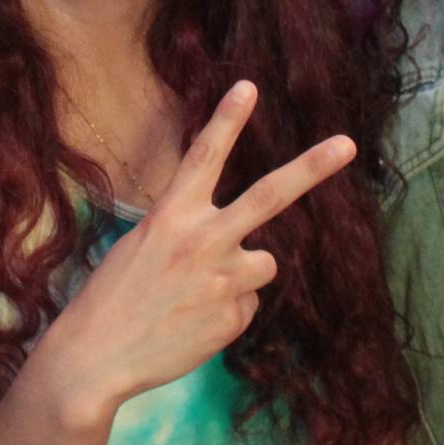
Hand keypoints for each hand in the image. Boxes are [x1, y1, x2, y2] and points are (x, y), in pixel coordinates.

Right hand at [47, 81, 355, 416]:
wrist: (96, 357)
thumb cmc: (112, 298)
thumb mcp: (142, 245)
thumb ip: (190, 233)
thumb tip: (240, 245)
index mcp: (170, 216)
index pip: (204, 157)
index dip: (227, 120)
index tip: (249, 87)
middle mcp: (202, 240)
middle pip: (268, 196)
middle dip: (311, 168)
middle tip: (347, 145)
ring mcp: (222, 280)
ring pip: (265, 263)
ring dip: (244, 275)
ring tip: (199, 295)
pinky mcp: (234, 318)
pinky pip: (248, 306)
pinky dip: (228, 313)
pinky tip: (194, 323)